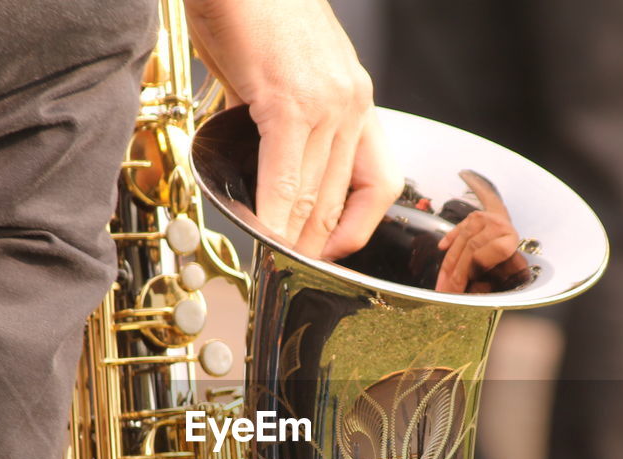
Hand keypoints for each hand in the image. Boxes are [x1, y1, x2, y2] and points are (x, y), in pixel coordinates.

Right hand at [184, 0, 402, 258]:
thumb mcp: (275, 70)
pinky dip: (272, 215)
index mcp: (354, 96)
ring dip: (293, 238)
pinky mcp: (291, 103)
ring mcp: (327, 103)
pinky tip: (260, 232)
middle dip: (317, 243)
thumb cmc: (246, 6)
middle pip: (343, 199)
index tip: (330, 253)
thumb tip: (261, 159)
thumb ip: (276, 118)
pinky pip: (286, 179)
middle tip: (293, 269)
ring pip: (317, 196)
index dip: (355, 229)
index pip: (376, 183)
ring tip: (274, 261)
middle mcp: (352, 101)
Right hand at [435, 172, 529, 292]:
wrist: (516, 229)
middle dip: (454, 274)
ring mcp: (484, 218)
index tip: (457, 292)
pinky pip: (457, 231)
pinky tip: (441, 249)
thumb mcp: (508, 272)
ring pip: (460, 243)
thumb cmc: (512, 260)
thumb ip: (491, 282)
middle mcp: (498, 226)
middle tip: (444, 292)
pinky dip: (449, 241)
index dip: (466, 275)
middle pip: (469, 251)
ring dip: (448, 264)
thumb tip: (468, 298)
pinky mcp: (474, 215)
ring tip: (441, 282)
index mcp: (509, 241)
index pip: (479, 258)